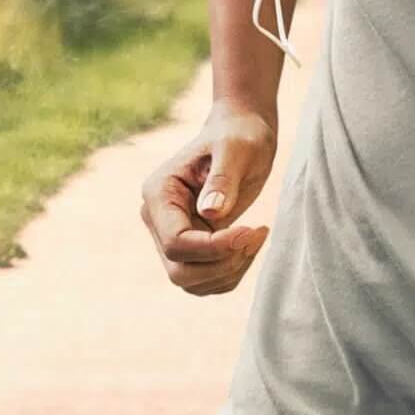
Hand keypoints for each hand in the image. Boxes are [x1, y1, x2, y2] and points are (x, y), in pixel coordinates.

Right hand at [139, 99, 277, 295]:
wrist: (243, 132)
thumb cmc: (240, 134)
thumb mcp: (236, 148)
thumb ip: (222, 178)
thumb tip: (210, 213)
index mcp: (159, 193)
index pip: (175, 243)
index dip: (213, 248)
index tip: (250, 230)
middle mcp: (158, 218)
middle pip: (179, 271)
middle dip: (223, 263)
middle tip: (256, 234)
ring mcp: (172, 235)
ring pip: (191, 282)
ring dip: (230, 270)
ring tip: (257, 235)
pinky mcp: (192, 246)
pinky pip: (206, 280)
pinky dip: (232, 272)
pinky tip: (251, 243)